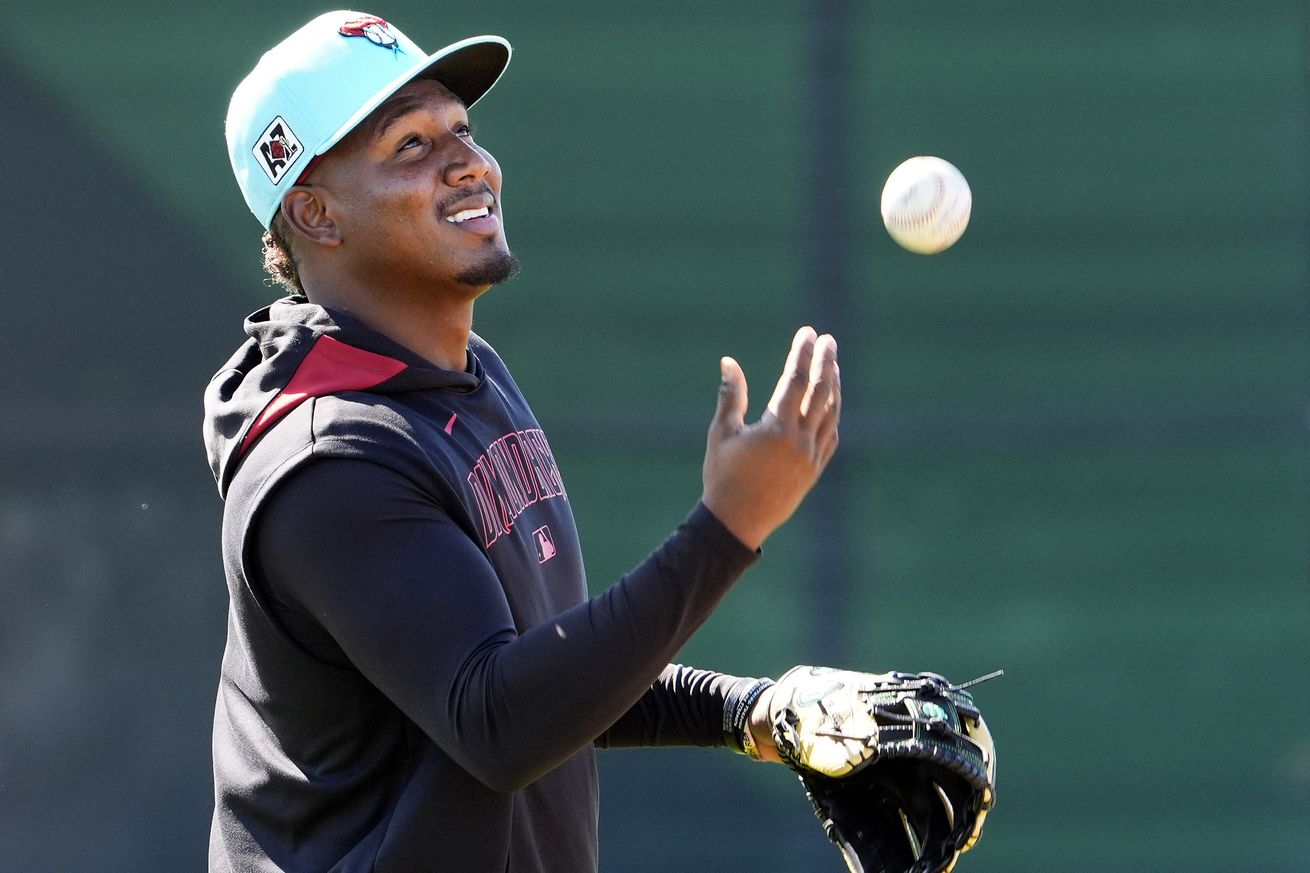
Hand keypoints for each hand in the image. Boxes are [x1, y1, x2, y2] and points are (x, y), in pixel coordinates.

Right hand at [701, 326, 839, 549]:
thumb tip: (729, 361)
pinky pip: (831, 435)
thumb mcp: (722, 433)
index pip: (796, 380)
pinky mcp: (815, 470)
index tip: (806, 333)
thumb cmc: (723, 476)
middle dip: (825, 362)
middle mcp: (800, 440)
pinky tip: (830, 402)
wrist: (737, 522)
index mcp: (777, 428)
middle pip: (821, 392)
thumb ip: (730, 396)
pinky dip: (833, 414)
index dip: (802, 354)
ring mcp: (811, 456)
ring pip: (832, 413)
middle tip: (827, 340)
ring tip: (831, 365)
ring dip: (833, 385)